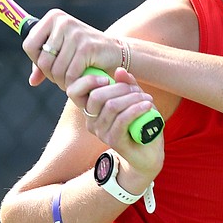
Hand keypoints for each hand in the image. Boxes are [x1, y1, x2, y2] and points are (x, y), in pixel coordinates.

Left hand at [22, 9, 121, 89]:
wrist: (116, 52)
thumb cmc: (85, 53)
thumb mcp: (61, 53)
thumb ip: (43, 65)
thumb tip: (32, 81)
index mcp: (53, 17)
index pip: (28, 45)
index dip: (36, 61)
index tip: (50, 66)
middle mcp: (63, 21)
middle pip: (42, 60)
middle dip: (51, 75)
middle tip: (62, 78)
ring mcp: (75, 33)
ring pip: (56, 70)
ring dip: (62, 82)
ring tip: (71, 80)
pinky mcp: (87, 47)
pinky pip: (70, 74)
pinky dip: (73, 83)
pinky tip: (80, 81)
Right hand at [68, 67, 163, 182]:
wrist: (148, 152)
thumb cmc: (139, 123)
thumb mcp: (133, 98)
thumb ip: (126, 84)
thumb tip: (119, 70)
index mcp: (91, 109)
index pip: (74, 92)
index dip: (88, 81)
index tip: (107, 77)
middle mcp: (91, 121)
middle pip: (97, 96)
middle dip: (120, 88)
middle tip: (137, 90)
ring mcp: (101, 132)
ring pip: (112, 106)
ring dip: (133, 98)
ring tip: (147, 99)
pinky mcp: (113, 141)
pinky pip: (122, 119)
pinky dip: (136, 109)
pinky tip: (148, 106)